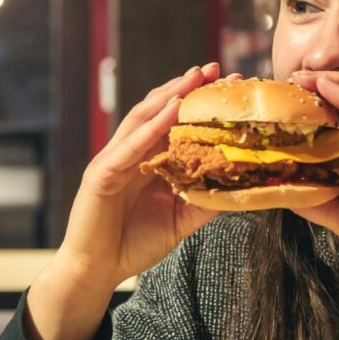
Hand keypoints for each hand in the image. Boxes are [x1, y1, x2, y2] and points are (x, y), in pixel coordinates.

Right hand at [58, 62, 241, 292]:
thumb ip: (206, 199)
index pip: (175, 122)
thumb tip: (240, 185)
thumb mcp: (182, 219)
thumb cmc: (135, 244)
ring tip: (193, 78)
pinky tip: (170, 110)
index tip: (228, 85)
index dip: (198, 102)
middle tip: (214, 68)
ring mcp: (114, 160)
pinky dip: (150, 126)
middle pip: (159, 110)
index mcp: (149, 160)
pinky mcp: (101, 174)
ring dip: (168, 95)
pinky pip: (128, 146)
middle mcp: (131, 153)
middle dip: (186, 87)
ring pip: (142, 118)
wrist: (97, 271)